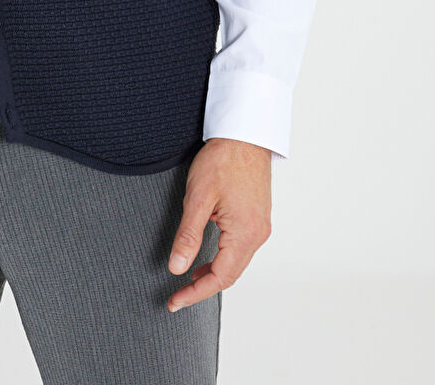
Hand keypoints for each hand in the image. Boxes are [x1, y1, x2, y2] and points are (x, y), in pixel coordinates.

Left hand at [166, 137, 271, 311]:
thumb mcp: (198, 197)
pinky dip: (223, 258)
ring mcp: (260, 225)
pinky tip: (208, 256)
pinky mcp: (257, 216)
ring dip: (213, 273)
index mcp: (245, 233)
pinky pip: (240, 248)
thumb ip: (188, 235)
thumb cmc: (224, 159)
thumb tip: (177, 267)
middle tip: (177, 295)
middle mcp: (258, 233)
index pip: (220, 277)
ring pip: (236, 262)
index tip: (175, 301)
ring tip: (189, 278)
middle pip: (230, 274)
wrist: (245, 133)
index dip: (195, 292)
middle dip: (203, 287)